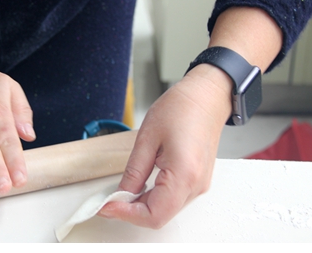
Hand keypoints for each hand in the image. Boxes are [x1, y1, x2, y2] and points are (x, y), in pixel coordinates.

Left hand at [99, 64, 231, 227]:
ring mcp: (199, 185)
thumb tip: (120, 195)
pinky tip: (141, 184)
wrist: (205, 97)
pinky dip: (154, 197)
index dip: (126, 214)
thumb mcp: (147, 136)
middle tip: (109, 198)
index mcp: (184, 175)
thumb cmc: (181, 108)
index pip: (154, 215)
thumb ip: (134, 171)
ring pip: (166, 209)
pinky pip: (173, 199)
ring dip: (143, 204)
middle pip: (160, 215)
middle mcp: (195, 186)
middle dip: (132, 210)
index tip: (106, 206)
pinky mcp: (197, 181)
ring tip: (123, 190)